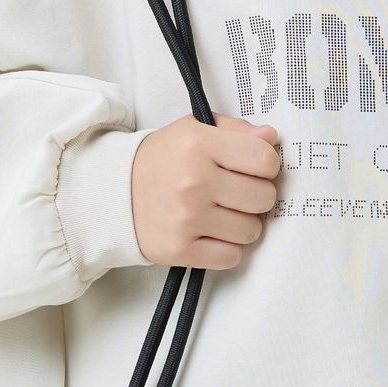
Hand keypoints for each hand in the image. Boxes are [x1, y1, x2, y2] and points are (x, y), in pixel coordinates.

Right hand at [131, 113, 280, 269]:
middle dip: (256, 195)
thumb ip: (236, 129)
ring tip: (222, 213)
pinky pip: (231, 257)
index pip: (265, 160)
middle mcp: (194, 181)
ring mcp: (186, 219)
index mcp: (199, 144)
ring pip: (251, 231)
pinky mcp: (179, 250)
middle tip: (236, 192)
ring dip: (242, 224)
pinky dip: (226, 248)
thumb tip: (271, 136)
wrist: (116, 191)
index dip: (265, 165)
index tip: (251, 168)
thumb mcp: (194, 129)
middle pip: (264, 197)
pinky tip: (212, 233)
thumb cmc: (164, 159)